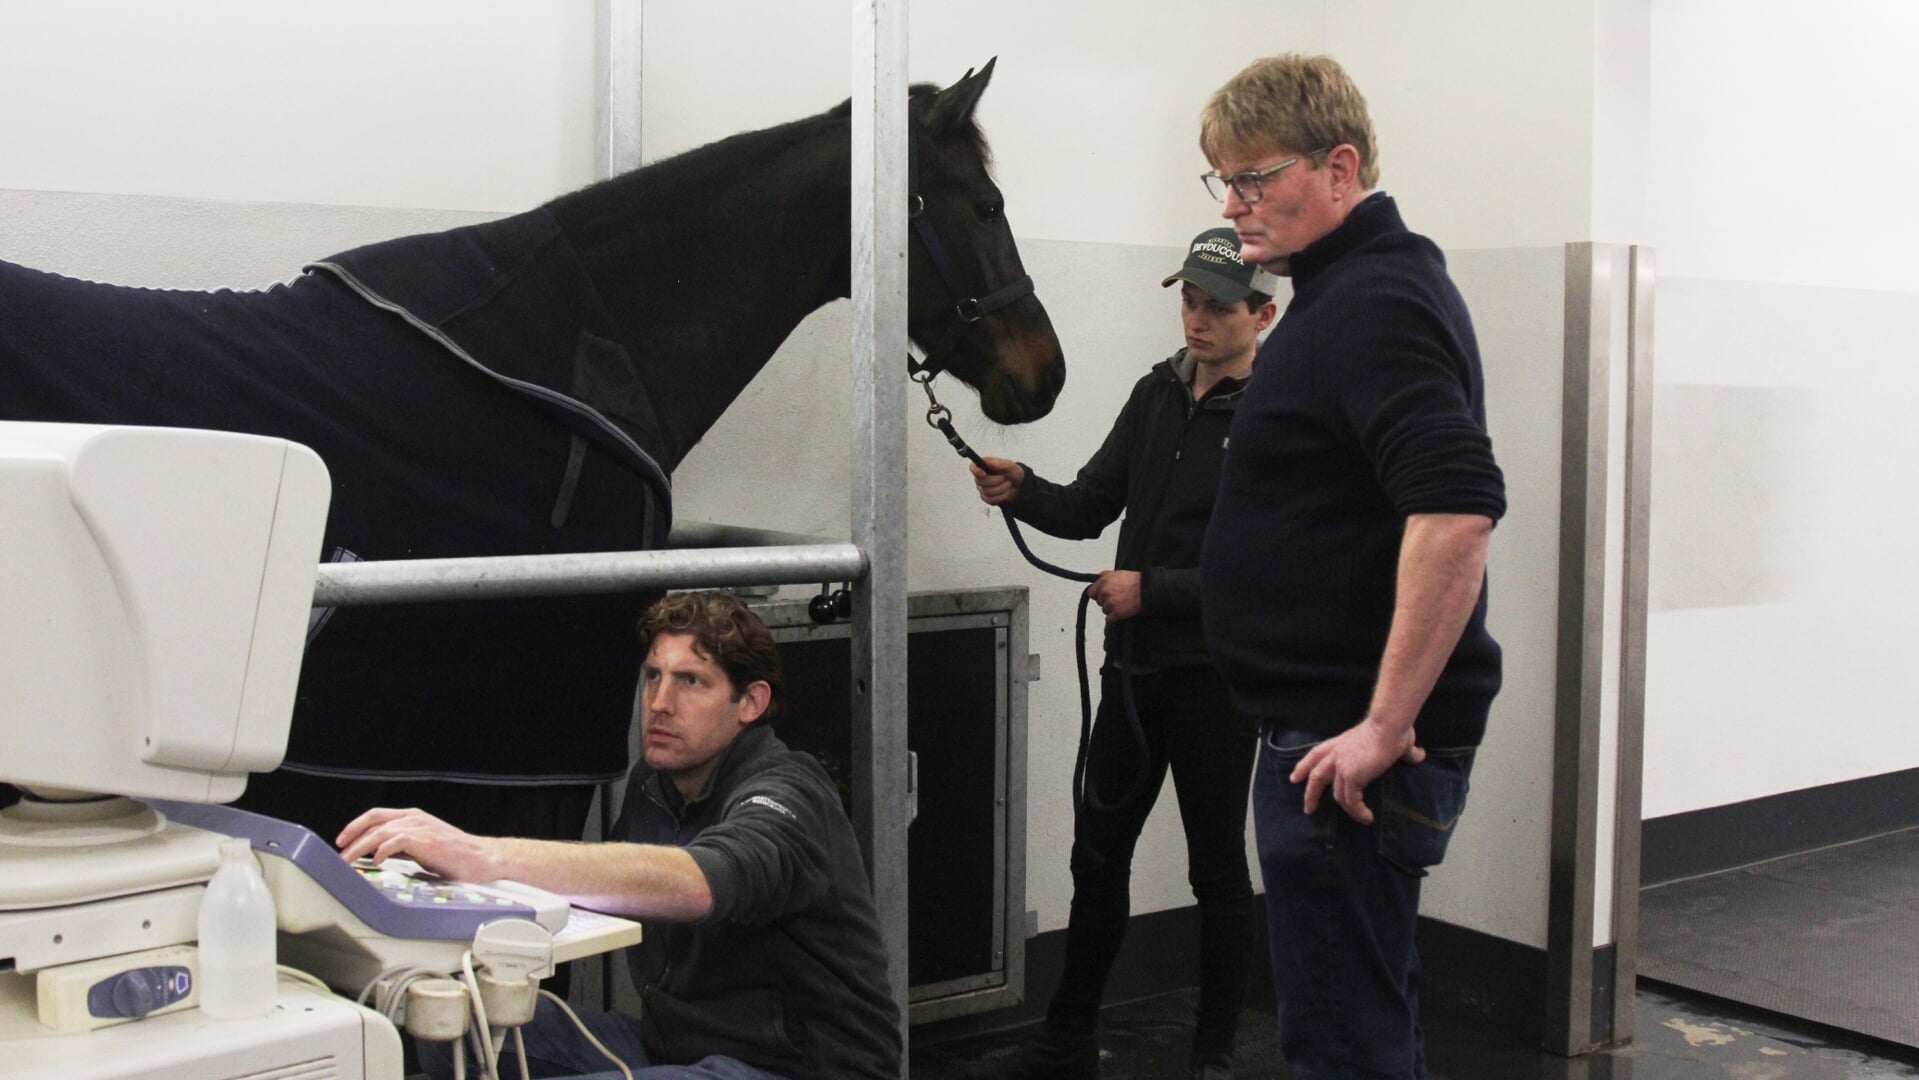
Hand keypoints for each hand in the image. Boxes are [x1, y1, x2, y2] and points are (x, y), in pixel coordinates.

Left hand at [336, 807, 502, 881]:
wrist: (482, 858)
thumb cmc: (456, 856)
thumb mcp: (424, 846)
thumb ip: (403, 846)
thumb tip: (378, 856)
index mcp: (414, 817)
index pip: (377, 815)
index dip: (356, 826)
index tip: (343, 840)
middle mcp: (414, 818)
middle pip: (373, 820)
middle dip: (352, 835)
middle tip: (339, 851)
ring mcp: (419, 827)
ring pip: (379, 832)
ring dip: (359, 847)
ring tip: (348, 861)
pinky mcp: (424, 840)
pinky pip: (394, 842)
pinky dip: (380, 851)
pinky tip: (375, 861)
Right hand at [969, 456, 1024, 504]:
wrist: (1019, 485)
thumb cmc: (1013, 473)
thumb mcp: (1010, 465)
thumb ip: (999, 463)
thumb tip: (988, 462)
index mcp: (984, 466)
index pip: (973, 467)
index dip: (976, 471)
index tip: (984, 474)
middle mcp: (981, 477)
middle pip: (981, 482)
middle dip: (996, 481)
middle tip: (1005, 478)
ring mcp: (982, 488)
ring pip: (987, 492)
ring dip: (1001, 489)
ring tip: (1008, 484)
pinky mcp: (986, 498)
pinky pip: (990, 500)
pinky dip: (1000, 497)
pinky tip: (1005, 492)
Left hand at [1085, 570, 1141, 621]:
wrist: (1146, 590)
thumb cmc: (1134, 581)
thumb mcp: (1117, 573)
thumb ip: (1104, 576)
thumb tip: (1096, 580)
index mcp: (1103, 581)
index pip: (1091, 592)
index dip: (1097, 594)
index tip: (1103, 595)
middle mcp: (1105, 592)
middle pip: (1099, 602)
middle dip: (1106, 601)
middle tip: (1117, 598)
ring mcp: (1110, 603)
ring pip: (1104, 610)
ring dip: (1111, 609)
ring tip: (1121, 604)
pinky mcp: (1116, 613)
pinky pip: (1109, 619)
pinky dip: (1114, 617)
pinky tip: (1121, 612)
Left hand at [1288, 720, 1425, 823]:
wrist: (1389, 726)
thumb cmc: (1392, 727)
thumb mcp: (1393, 738)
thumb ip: (1404, 749)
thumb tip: (1419, 754)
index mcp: (1340, 743)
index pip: (1316, 754)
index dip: (1305, 766)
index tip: (1295, 777)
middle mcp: (1336, 755)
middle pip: (1316, 776)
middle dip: (1310, 794)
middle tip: (1308, 808)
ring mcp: (1342, 767)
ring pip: (1336, 795)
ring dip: (1346, 809)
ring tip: (1357, 818)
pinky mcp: (1351, 777)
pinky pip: (1351, 801)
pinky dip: (1357, 811)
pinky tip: (1367, 817)